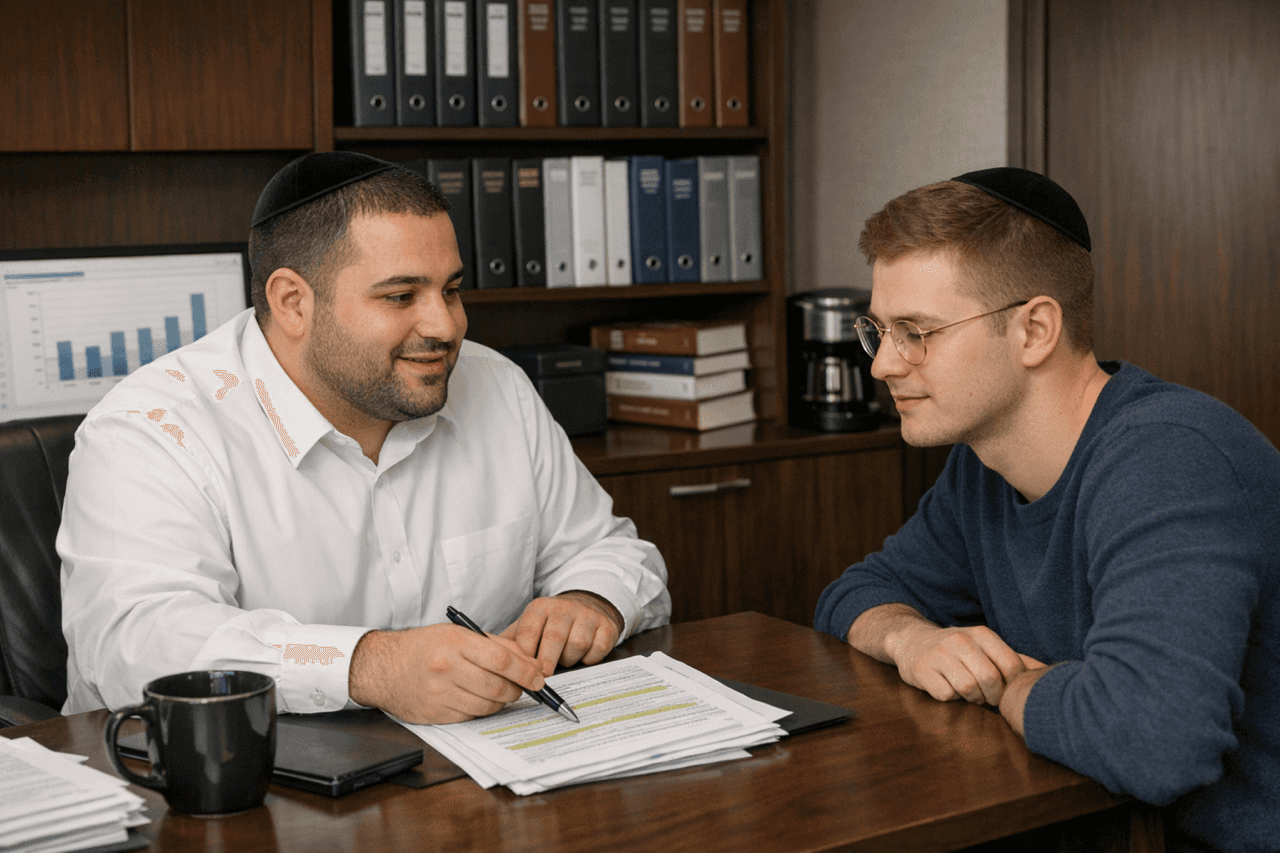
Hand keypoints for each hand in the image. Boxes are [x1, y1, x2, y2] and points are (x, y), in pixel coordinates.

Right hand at [348, 624, 546, 724]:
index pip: (502, 659)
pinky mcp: (435, 715)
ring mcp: (440, 694)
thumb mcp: (458, 633)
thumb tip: (530, 661)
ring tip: (501, 691)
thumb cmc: (424, 646)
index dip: (526, 671)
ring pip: (487, 705)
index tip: (540, 677)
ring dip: (502, 701)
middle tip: (523, 687)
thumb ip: (496, 645)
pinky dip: (483, 710)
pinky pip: (471, 717)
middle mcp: (447, 669)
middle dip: (518, 690)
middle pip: (498, 687)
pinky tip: (479, 699)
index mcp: (455, 643)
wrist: (383, 667)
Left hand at [500, 591, 623, 673]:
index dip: (525, 656)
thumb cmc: (552, 624)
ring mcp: (587, 615)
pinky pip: (597, 648)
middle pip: (554, 638)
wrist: (587, 606)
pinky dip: (590, 658)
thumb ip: (511, 642)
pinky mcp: (606, 625)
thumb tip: (488, 662)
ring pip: (577, 644)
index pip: (528, 631)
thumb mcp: (529, 626)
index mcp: (540, 608)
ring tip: (564, 660)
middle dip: (547, 662)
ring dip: (570, 659)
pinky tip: (583, 656)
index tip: (522, 672)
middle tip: (543, 677)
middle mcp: (564, 608)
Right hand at [886, 621, 1044, 705]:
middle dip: (992, 695)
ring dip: (971, 698)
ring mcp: (939, 654)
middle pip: (990, 679)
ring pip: (968, 688)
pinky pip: (946, 695)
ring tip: (967, 693)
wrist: (911, 641)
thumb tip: (1046, 671)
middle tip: (985, 696)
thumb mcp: (984, 646)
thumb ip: (1014, 658)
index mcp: (981, 633)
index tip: (1002, 687)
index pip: (1011, 665)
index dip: (1011, 684)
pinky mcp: (922, 670)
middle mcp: (960, 640)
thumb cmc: (956, 649)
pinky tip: (947, 688)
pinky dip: (951, 698)